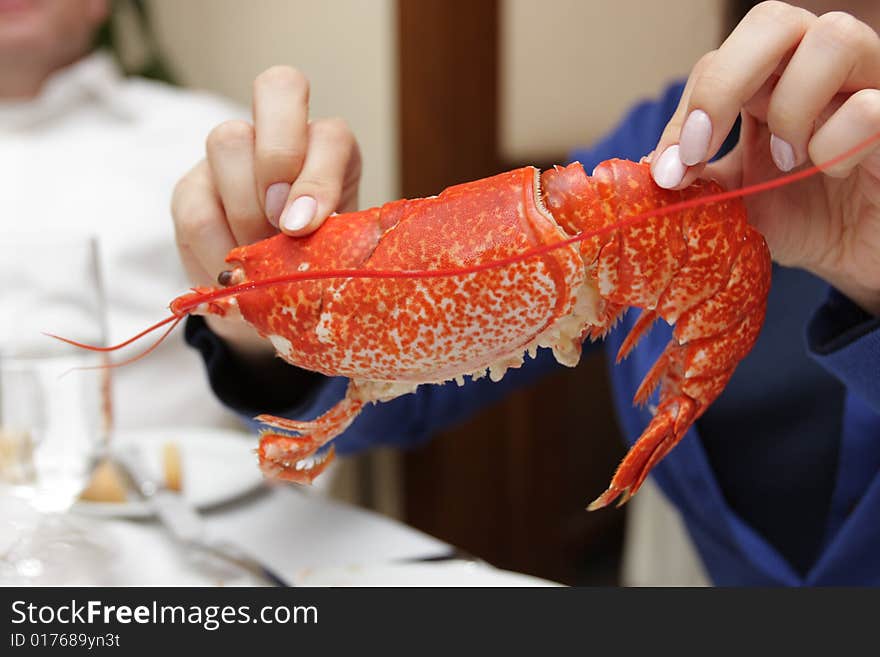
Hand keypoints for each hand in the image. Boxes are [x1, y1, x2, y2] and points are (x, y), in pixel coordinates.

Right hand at [171, 66, 361, 358]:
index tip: (307, 227)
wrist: (272, 298)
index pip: (331, 133)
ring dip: (245, 213)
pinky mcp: (192, 189)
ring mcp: (232, 153)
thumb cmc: (315, 269)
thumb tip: (305, 235)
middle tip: (281, 224)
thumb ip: (330, 239)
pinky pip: (195, 206)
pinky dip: (214, 249)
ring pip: (228, 142)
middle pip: (277, 90)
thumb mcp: (335, 257)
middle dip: (278, 158)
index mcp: (329, 152)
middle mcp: (282, 135)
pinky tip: (230, 276)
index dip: (319, 175)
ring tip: (259, 265)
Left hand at [650, 1, 879, 315]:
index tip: (671, 171)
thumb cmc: (800, 216)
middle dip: (724, 84)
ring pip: (834, 38)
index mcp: (769, 81)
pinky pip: (871, 105)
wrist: (855, 255)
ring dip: (792, 105)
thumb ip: (698, 176)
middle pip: (772, 21)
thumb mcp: (734, 199)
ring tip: (787, 160)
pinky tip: (833, 173)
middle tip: (703, 149)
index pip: (717, 63)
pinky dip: (837, 142)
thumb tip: (646, 168)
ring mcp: (865, 84)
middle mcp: (816, 68)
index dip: (688, 110)